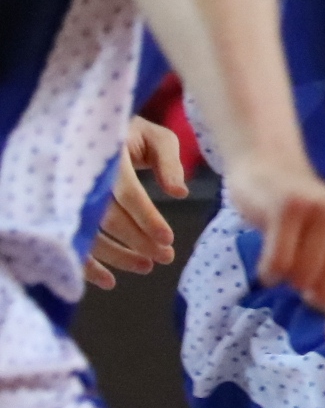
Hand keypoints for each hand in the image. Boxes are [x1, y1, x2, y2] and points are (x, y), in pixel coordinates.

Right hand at [83, 118, 185, 289]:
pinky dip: (87, 265)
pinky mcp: (61, 209)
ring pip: (89, 234)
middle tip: (166, 257)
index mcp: (107, 154)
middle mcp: (81, 176)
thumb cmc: (131, 133)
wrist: (89, 126)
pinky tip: (108, 281)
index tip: (168, 239)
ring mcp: (66, 194)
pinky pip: (72, 240)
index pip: (128, 193)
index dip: (147, 218)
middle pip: (108, 218)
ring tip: (147, 267)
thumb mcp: (156, 137)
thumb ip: (169, 162)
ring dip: (117, 256)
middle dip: (138, 242)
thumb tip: (180, 193)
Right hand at [223, 159, 324, 350]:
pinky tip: (270, 259)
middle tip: (304, 271)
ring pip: (302, 280)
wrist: (273, 176)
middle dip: (309, 294)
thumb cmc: (311, 231)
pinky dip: (268, 271)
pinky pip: (277, 264)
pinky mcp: (292, 206)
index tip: (324, 299)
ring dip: (288, 279)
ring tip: (291, 256)